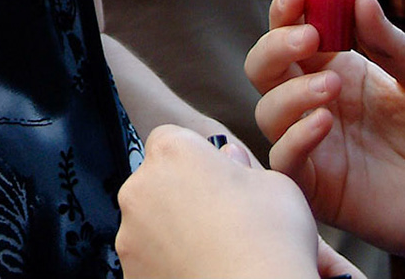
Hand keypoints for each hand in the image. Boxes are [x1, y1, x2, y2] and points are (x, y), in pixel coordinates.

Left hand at [117, 125, 319, 278]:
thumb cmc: (272, 242)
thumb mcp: (275, 185)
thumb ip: (242, 165)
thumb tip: (229, 160)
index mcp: (173, 153)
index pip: (172, 139)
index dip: (196, 157)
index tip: (216, 178)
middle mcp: (140, 187)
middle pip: (157, 180)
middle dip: (181, 193)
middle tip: (219, 218)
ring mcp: (129, 232)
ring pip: (149, 221)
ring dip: (171, 229)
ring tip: (211, 250)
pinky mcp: (129, 269)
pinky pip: (148, 256)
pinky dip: (166, 261)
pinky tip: (199, 269)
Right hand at [246, 0, 404, 266]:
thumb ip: (392, 44)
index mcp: (338, 71)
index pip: (292, 34)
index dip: (286, 13)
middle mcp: (316, 104)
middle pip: (264, 67)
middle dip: (276, 46)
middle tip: (310, 38)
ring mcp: (313, 145)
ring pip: (266, 110)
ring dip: (290, 92)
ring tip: (332, 88)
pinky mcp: (317, 186)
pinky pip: (283, 159)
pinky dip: (294, 138)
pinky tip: (324, 123)